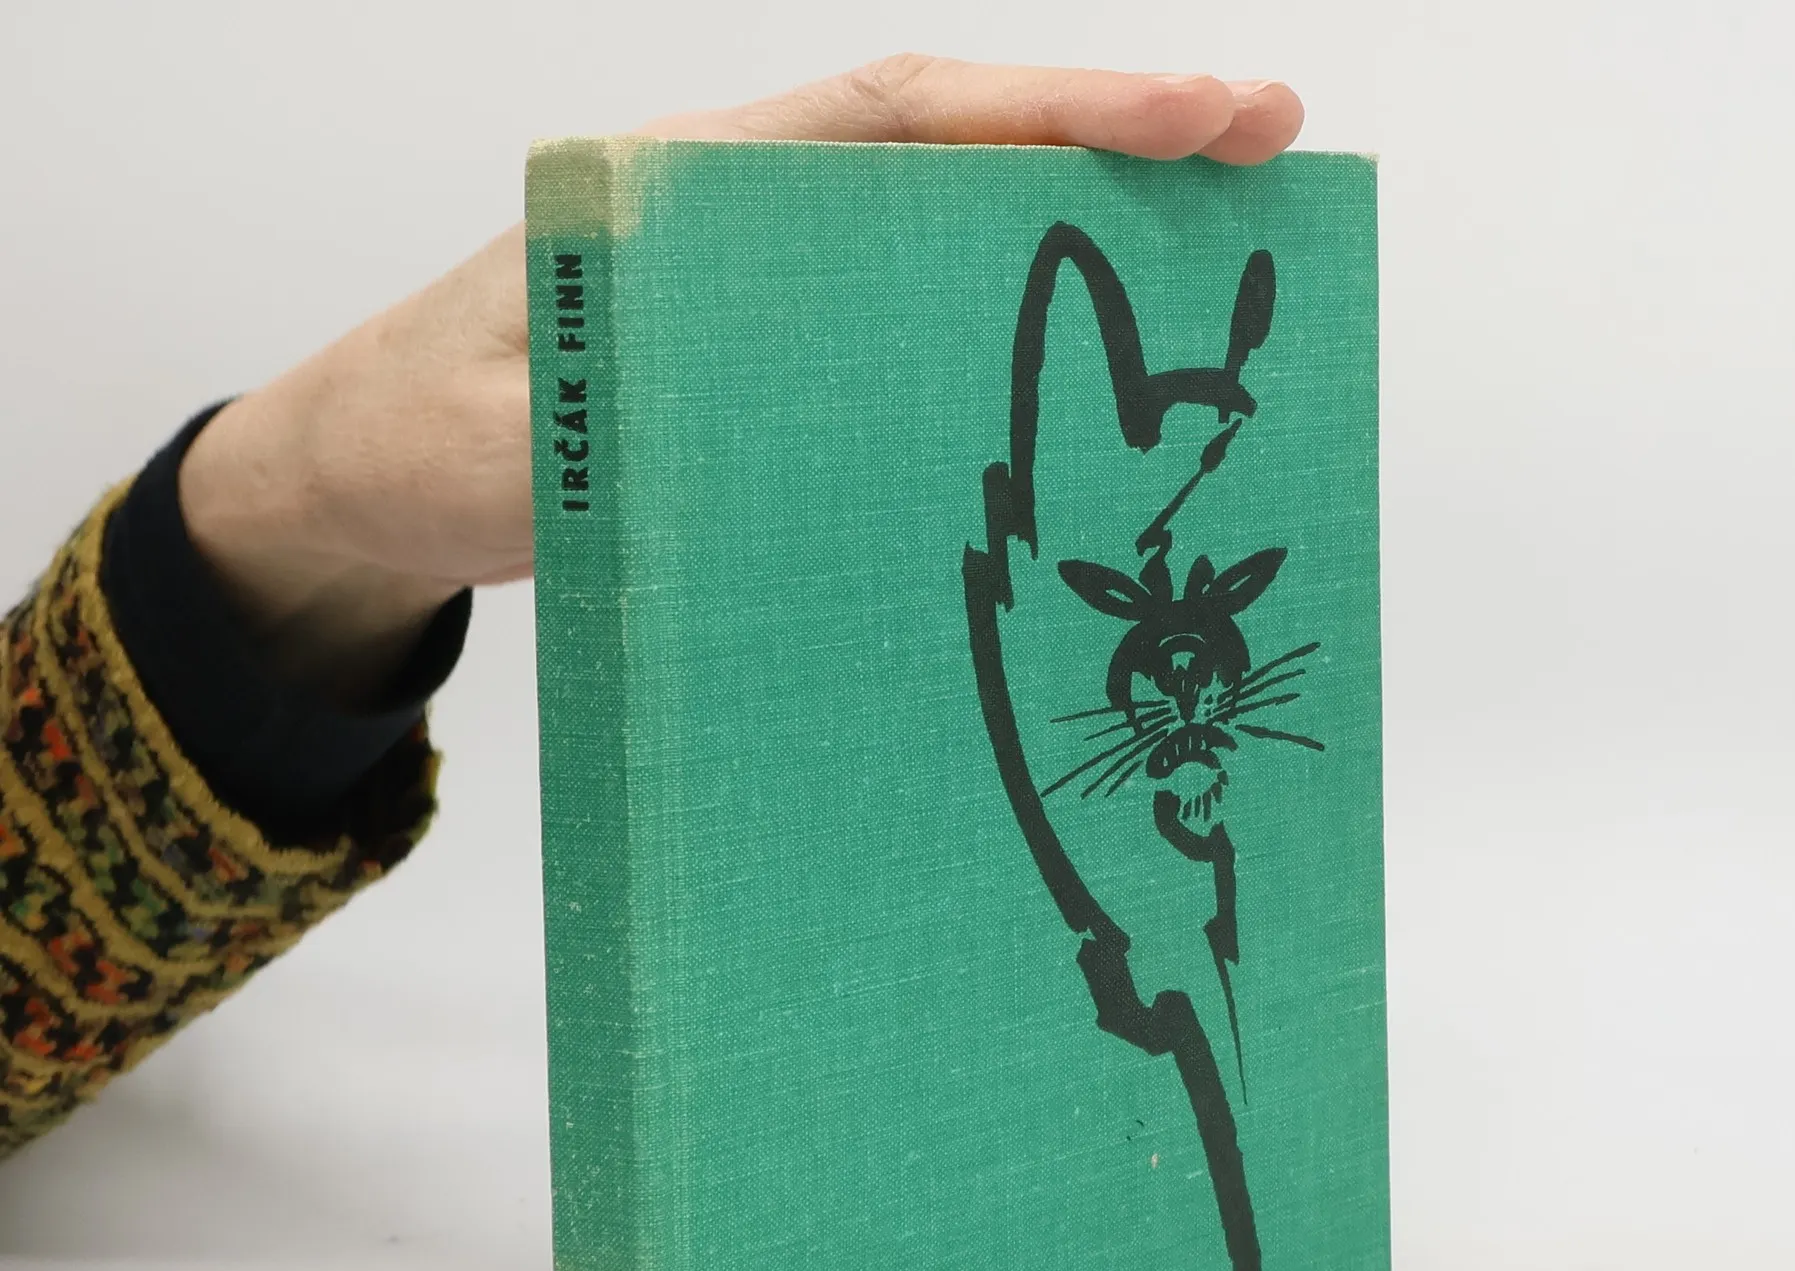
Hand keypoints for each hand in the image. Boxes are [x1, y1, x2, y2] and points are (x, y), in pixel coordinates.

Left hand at [176, 55, 1304, 704]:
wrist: (366, 482)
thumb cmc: (414, 441)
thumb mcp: (491, 440)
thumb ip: (602, 428)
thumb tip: (745, 438)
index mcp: (691, 196)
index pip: (896, 120)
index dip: (1050, 109)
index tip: (1192, 108)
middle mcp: (746, 226)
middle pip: (954, 160)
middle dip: (1112, 147)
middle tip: (1271, 158)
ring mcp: (766, 302)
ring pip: (945, 244)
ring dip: (1079, 243)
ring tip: (1226, 263)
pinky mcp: (771, 378)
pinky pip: (908, 344)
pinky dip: (1004, 347)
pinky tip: (1089, 386)